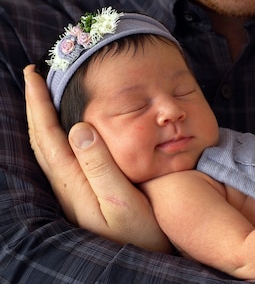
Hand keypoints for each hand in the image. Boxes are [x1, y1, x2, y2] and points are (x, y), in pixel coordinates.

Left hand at [24, 65, 169, 251]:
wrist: (142, 258)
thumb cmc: (138, 232)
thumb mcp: (122, 200)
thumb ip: (99, 166)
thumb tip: (79, 128)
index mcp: (73, 180)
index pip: (48, 134)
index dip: (39, 103)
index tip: (34, 74)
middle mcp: (67, 183)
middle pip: (42, 138)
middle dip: (36, 106)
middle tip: (35, 77)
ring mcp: (72, 190)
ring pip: (48, 147)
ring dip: (43, 120)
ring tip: (45, 99)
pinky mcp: (82, 194)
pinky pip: (60, 156)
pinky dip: (56, 135)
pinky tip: (67, 133)